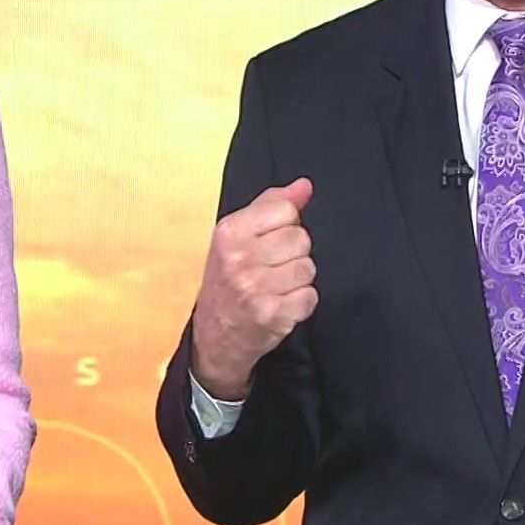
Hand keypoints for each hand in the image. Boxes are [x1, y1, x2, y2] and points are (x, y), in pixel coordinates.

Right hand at [190, 178, 317, 399]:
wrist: (214, 337)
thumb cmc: (227, 282)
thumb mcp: (237, 237)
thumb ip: (270, 206)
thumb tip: (304, 187)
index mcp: (229, 233)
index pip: (285, 210)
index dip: (286, 225)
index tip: (269, 241)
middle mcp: (239, 259)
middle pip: (301, 238)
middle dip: (294, 253)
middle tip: (272, 268)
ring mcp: (255, 288)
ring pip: (308, 268)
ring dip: (298, 279)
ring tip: (276, 287)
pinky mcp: (272, 315)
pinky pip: (310, 297)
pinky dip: (301, 302)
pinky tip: (281, 304)